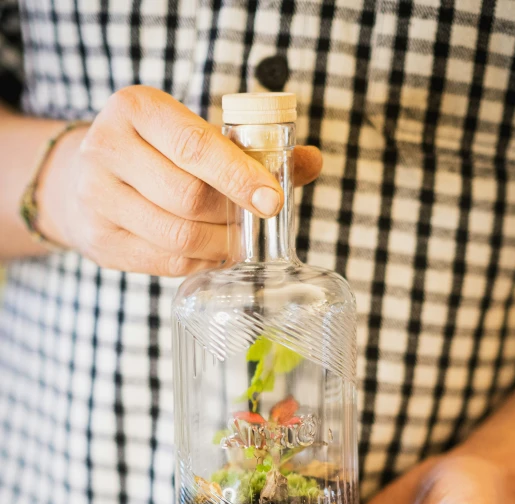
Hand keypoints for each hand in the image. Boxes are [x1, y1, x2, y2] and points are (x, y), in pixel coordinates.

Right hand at [37, 86, 321, 275]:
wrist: (81, 177)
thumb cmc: (155, 153)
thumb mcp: (192, 133)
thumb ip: (250, 148)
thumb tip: (311, 162)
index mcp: (136, 108)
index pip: (195, 146)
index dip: (240, 176)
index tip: (273, 201)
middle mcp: (106, 148)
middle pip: (189, 197)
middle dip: (232, 217)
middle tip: (255, 224)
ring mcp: (96, 198)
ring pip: (177, 235)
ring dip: (220, 245)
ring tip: (237, 241)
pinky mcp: (99, 240)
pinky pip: (165, 262)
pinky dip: (200, 262)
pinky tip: (212, 253)